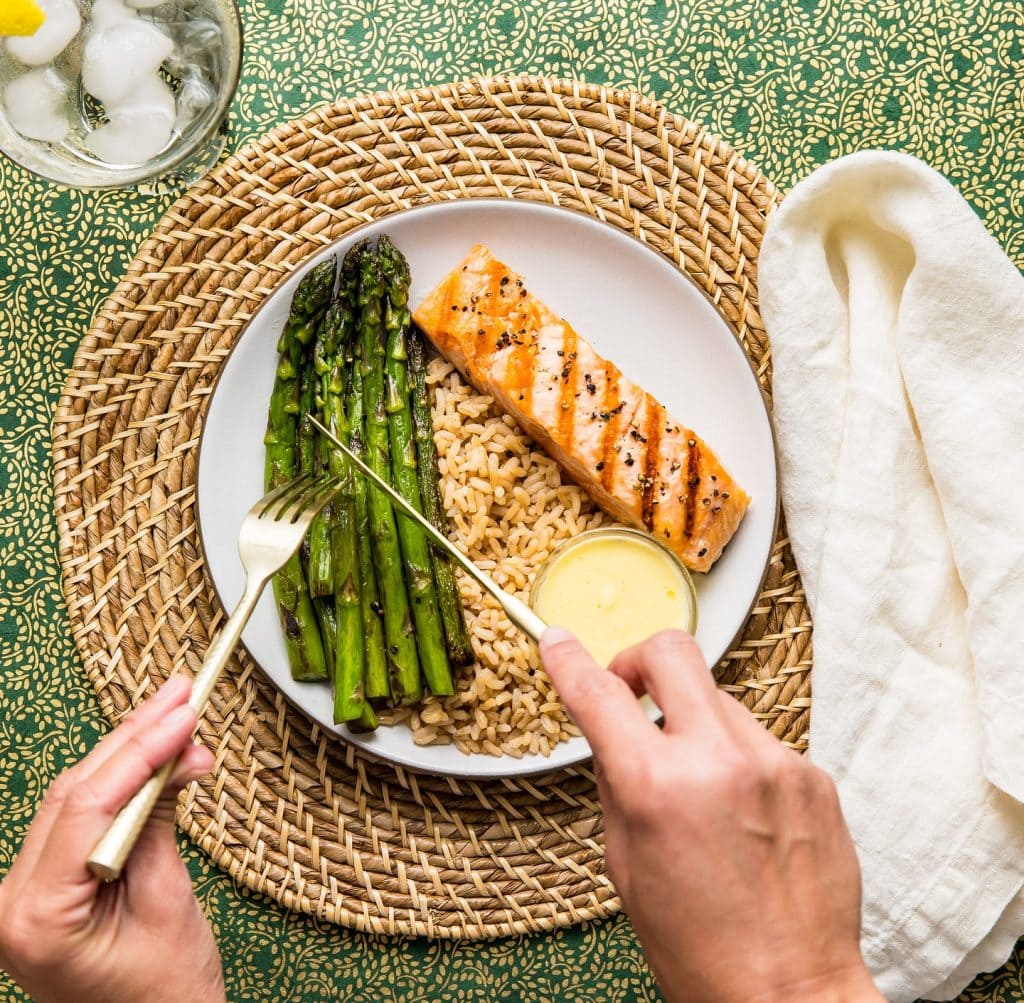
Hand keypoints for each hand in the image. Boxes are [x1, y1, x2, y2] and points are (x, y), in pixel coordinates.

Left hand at [0, 676, 224, 1002]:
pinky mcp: (48, 882)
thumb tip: (179, 756)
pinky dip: (124, 781)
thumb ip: (160, 822)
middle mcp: (14, 899)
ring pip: (78, 793)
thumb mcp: (167, 902)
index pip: (87, 803)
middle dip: (137, 736)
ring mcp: (25, 891)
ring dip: (132, 750)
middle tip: (182, 694)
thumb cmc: (161, 997)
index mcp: (33, 916)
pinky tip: (158, 754)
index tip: (184, 714)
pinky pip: (83, 814)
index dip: (140, 749)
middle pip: (76, 788)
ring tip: (179, 712)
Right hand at [540, 628, 882, 1002]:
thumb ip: (618, 785)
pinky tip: (741, 812)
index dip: (569, 660)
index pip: (598, 694)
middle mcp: (719, 759)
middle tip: (633, 690)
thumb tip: (614, 734)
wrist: (791, 995)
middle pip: (673, 651)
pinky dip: (738, 759)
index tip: (558, 643)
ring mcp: (774, 763)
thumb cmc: (701, 950)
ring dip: (695, 723)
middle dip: (639, 660)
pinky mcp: (813, 776)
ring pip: (719, 698)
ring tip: (700, 784)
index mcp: (657, 787)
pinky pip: (760, 740)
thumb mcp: (626, 866)